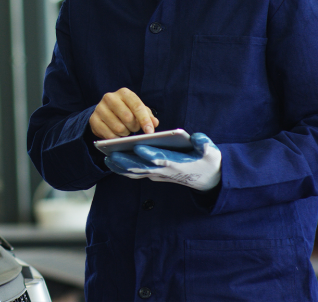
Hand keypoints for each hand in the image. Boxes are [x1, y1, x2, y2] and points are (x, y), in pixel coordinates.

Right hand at [89, 87, 158, 138]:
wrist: (105, 111)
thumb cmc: (125, 110)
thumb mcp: (137, 109)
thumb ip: (148, 115)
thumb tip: (154, 123)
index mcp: (124, 93)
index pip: (137, 106)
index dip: (145, 120)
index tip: (150, 131)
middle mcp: (110, 98)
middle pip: (128, 118)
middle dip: (134, 127)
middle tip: (133, 128)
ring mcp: (99, 108)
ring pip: (118, 128)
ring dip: (125, 133)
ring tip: (124, 130)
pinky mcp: (93, 119)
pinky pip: (108, 135)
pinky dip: (116, 138)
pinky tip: (116, 134)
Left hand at [104, 132, 221, 190]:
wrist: (207, 179)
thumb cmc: (208, 161)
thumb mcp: (212, 152)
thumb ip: (205, 144)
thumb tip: (197, 137)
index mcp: (179, 164)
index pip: (162, 159)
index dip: (149, 154)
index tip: (137, 146)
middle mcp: (165, 171)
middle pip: (143, 167)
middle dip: (126, 160)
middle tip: (111, 152)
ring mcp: (158, 175)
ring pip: (136, 172)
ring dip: (120, 166)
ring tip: (105, 156)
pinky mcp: (153, 175)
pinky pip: (135, 174)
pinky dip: (122, 170)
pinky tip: (110, 162)